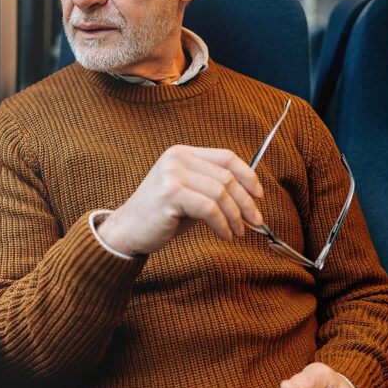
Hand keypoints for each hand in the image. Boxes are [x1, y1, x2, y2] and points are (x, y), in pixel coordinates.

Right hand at [98, 145, 263, 254]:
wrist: (128, 230)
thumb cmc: (162, 215)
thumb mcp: (190, 193)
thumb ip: (214, 188)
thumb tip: (252, 199)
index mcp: (182, 152)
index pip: (226, 157)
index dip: (248, 176)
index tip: (258, 196)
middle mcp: (177, 158)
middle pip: (226, 176)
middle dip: (246, 202)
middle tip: (254, 222)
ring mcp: (172, 175)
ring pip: (220, 193)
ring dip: (235, 217)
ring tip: (237, 232)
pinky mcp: (170, 194)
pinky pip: (209, 209)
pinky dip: (222, 224)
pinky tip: (224, 235)